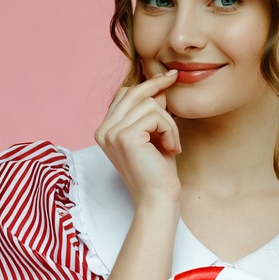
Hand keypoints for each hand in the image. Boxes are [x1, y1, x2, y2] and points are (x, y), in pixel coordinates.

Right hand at [95, 72, 180, 206]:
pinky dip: (170, 130)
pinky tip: (172, 148)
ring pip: (149, 104)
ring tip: (173, 143)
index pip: (124, 94)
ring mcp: (111, 133)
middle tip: (175, 84)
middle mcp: (103, 130)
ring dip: (169, 123)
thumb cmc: (158, 172)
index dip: (147, 86)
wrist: (157, 200)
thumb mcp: (155, 136)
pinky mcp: (125, 137)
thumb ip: (152, 112)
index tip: (167, 78)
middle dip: (157, 88)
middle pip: (133, 92)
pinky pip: (155, 116)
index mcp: (106, 130)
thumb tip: (159, 87)